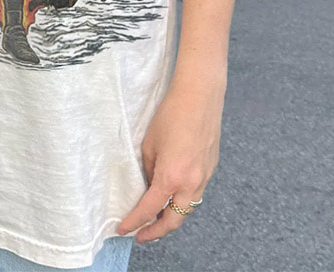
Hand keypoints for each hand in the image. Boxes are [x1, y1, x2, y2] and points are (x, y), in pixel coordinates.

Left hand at [117, 82, 222, 242]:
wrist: (199, 97)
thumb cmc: (170, 115)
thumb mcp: (149, 144)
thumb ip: (148, 170)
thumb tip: (149, 185)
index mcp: (171, 177)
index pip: (150, 209)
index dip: (135, 222)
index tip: (123, 229)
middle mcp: (191, 183)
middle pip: (174, 220)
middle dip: (156, 232)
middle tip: (141, 235)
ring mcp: (204, 177)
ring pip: (187, 209)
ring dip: (171, 217)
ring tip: (154, 218)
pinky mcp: (210, 169)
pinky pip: (195, 193)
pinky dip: (182, 200)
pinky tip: (171, 196)